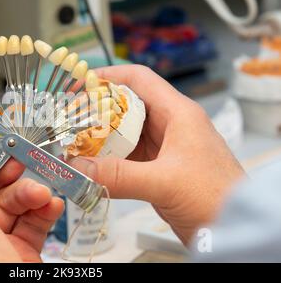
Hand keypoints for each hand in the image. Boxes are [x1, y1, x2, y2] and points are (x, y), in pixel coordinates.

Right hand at [69, 65, 244, 244]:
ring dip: (100, 139)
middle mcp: (170, 125)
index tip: (78, 84)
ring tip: (74, 144)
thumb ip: (118, 175)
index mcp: (177, 113)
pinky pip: (127, 157)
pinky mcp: (159, 170)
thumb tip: (76, 168)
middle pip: (126, 106)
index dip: (107, 76)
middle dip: (96, 111)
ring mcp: (164, 148)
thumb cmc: (216, 197)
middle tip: (69, 119)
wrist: (236, 229)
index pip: (138, 79)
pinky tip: (91, 167)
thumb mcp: (164, 182)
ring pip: (125, 133)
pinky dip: (108, 160)